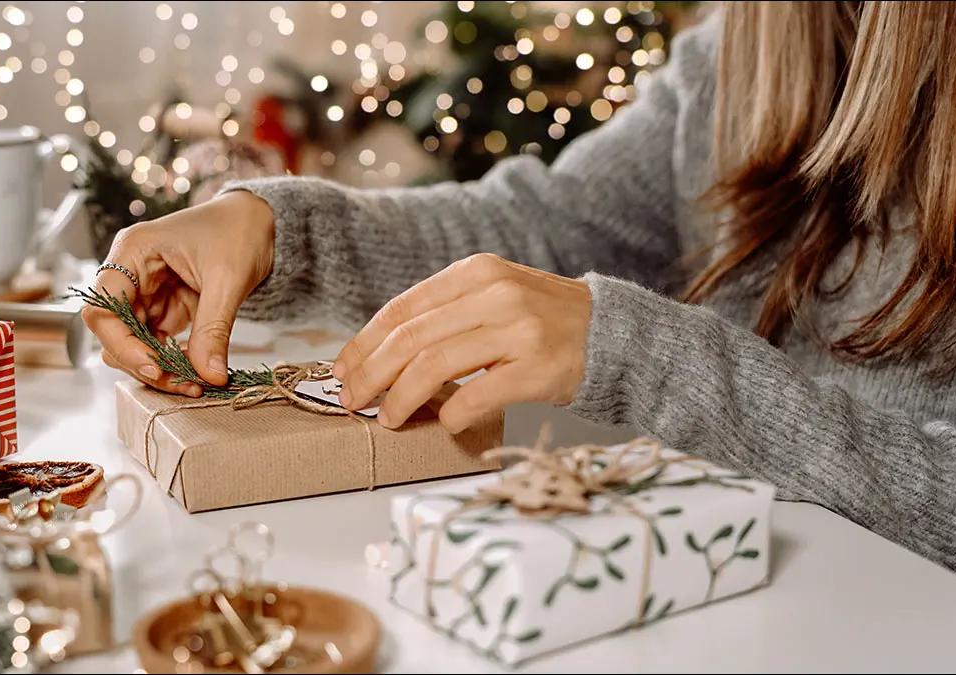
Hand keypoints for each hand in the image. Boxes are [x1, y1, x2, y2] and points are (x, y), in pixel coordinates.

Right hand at [82, 191, 274, 395]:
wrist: (260, 221)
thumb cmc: (240, 230)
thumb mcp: (228, 279)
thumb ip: (213, 330)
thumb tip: (208, 376)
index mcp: (133, 251)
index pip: (102, 308)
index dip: (121, 344)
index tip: (155, 367)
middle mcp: (131, 272)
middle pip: (114, 332)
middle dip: (145, 362)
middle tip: (184, 383)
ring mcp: (147, 291)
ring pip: (135, 343)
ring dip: (160, 366)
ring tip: (196, 381)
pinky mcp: (165, 306)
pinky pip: (157, 342)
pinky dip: (174, 360)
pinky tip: (198, 370)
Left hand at [333, 253, 592, 432]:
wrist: (612, 334)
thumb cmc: (543, 321)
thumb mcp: (494, 296)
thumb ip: (446, 313)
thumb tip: (381, 354)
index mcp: (476, 273)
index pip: (402, 308)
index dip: (364, 342)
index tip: (343, 369)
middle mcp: (495, 295)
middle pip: (410, 338)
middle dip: (371, 374)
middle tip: (351, 400)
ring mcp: (518, 331)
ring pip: (434, 367)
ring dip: (401, 399)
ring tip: (388, 418)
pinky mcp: (537, 369)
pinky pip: (475, 398)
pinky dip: (451, 416)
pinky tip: (445, 425)